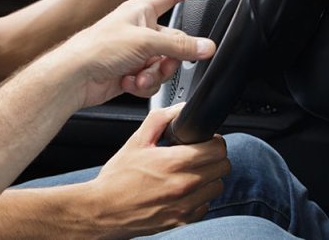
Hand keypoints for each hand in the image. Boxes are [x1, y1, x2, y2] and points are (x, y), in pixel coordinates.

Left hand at [59, 0, 214, 108]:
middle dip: (169, 58)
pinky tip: (127, 82)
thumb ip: (179, 45)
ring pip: (164, 65)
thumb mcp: (145, 42)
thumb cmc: (97, 48)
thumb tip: (206, 46)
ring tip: (137, 75)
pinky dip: (142, 84)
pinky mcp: (129, 72)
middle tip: (160, 63)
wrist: (75, 77)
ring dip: (153, 75)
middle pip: (174, 42)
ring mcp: (134, 52)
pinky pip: (151, 80)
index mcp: (140, 11)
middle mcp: (138, 29)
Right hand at [85, 105, 229, 237]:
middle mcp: (184, 185)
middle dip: (213, 158)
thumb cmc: (117, 178)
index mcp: (173, 162)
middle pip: (223, 167)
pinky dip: (199, 197)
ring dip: (208, 178)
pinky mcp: (184, 220)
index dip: (213, 141)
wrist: (105, 209)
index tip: (204, 141)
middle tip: (197, 155)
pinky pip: (206, 205)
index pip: (217, 149)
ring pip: (217, 187)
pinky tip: (182, 191)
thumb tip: (178, 109)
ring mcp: (186, 205)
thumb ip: (159, 120)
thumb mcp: (135, 142)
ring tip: (189, 173)